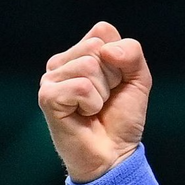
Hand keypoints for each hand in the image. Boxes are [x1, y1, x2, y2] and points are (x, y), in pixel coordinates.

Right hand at [38, 21, 153, 182]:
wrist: (114, 154)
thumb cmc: (122, 116)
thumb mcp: (138, 78)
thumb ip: (131, 53)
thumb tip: (106, 51)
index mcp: (79, 52)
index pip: (103, 31)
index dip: (120, 58)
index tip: (116, 82)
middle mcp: (60, 62)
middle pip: (97, 47)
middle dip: (113, 76)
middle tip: (105, 99)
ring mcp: (50, 79)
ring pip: (89, 66)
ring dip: (102, 93)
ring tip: (93, 109)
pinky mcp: (47, 97)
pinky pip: (81, 86)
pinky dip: (92, 104)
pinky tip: (83, 116)